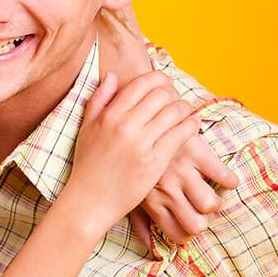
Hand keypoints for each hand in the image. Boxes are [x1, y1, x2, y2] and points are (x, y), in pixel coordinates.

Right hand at [68, 69, 198, 234]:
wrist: (90, 202)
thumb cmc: (88, 166)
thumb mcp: (86, 129)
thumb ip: (98, 100)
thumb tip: (112, 75)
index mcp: (109, 116)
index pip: (141, 83)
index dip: (158, 79)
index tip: (163, 85)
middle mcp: (125, 126)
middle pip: (161, 94)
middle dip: (173, 93)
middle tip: (175, 100)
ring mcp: (141, 144)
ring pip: (175, 111)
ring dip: (184, 108)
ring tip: (185, 112)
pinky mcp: (155, 162)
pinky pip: (181, 134)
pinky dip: (190, 126)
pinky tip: (191, 126)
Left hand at [132, 135, 239, 245]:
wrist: (139, 117)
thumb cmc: (133, 158)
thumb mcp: (131, 190)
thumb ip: (140, 220)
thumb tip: (149, 245)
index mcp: (152, 203)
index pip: (178, 234)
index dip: (188, 233)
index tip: (189, 222)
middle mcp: (167, 190)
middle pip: (197, 225)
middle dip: (204, 221)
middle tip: (201, 211)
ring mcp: (181, 171)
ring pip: (210, 204)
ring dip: (216, 202)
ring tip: (211, 194)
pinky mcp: (195, 151)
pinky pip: (222, 174)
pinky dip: (229, 180)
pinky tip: (226, 179)